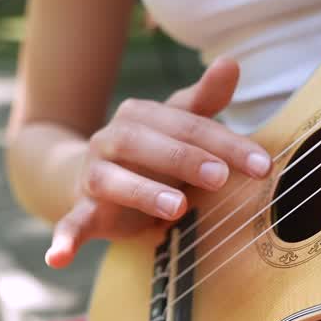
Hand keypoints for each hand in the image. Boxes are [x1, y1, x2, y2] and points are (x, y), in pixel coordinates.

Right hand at [45, 57, 271, 266]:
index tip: (262, 164)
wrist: (95, 177)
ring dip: (142, 192)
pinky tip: (58, 257)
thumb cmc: (152, 151)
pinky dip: (64, 240)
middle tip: (220, 177)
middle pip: (144, 142)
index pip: (186, 124)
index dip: (225, 143)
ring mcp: (93, 175)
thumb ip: (205, 100)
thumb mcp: (179, 126)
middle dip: (183, 159)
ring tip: (177, 209)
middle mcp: (111, 140)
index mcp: (140, 115)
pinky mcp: (82, 210)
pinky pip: (70, 223)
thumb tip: (232, 63)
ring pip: (110, 179)